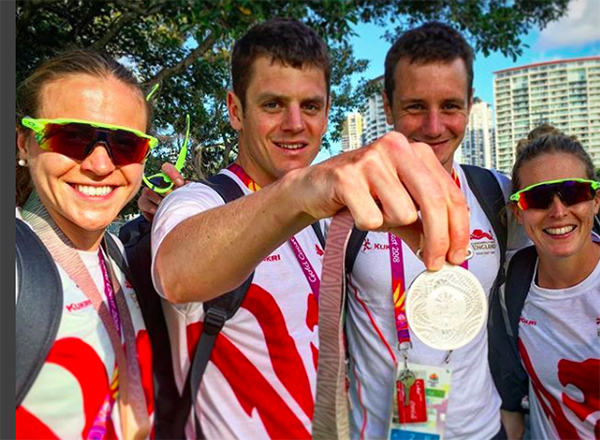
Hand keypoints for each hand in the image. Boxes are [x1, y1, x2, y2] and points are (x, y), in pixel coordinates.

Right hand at [139, 162, 185, 221]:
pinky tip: (159, 211)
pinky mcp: (142, 202)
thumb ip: (187, 188)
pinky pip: (144, 202)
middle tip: (173, 198)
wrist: (170, 220)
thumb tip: (187, 184)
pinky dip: (153, 208)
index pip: (167, 168)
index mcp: (169, 179)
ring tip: (165, 206)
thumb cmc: (178, 206)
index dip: (172, 173)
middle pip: (157, 180)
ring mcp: (148, 192)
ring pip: (149, 191)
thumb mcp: (185, 196)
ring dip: (159, 200)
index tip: (180, 183)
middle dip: (167, 191)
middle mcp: (157, 183)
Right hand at [287, 131, 469, 269]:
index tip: (456, 256)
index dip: (458, 229)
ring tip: (371, 212)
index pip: (450, 193)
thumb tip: (445, 254)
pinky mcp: (346, 176)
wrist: (312, 187)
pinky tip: (354, 211)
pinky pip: (371, 218)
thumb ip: (422, 227)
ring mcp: (370, 159)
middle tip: (434, 263)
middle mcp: (396, 147)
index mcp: (415, 151)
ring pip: (402, 213)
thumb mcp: (397, 208)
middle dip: (438, 239)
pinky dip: (364, 223)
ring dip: (387, 224)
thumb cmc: (358, 194)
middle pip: (433, 202)